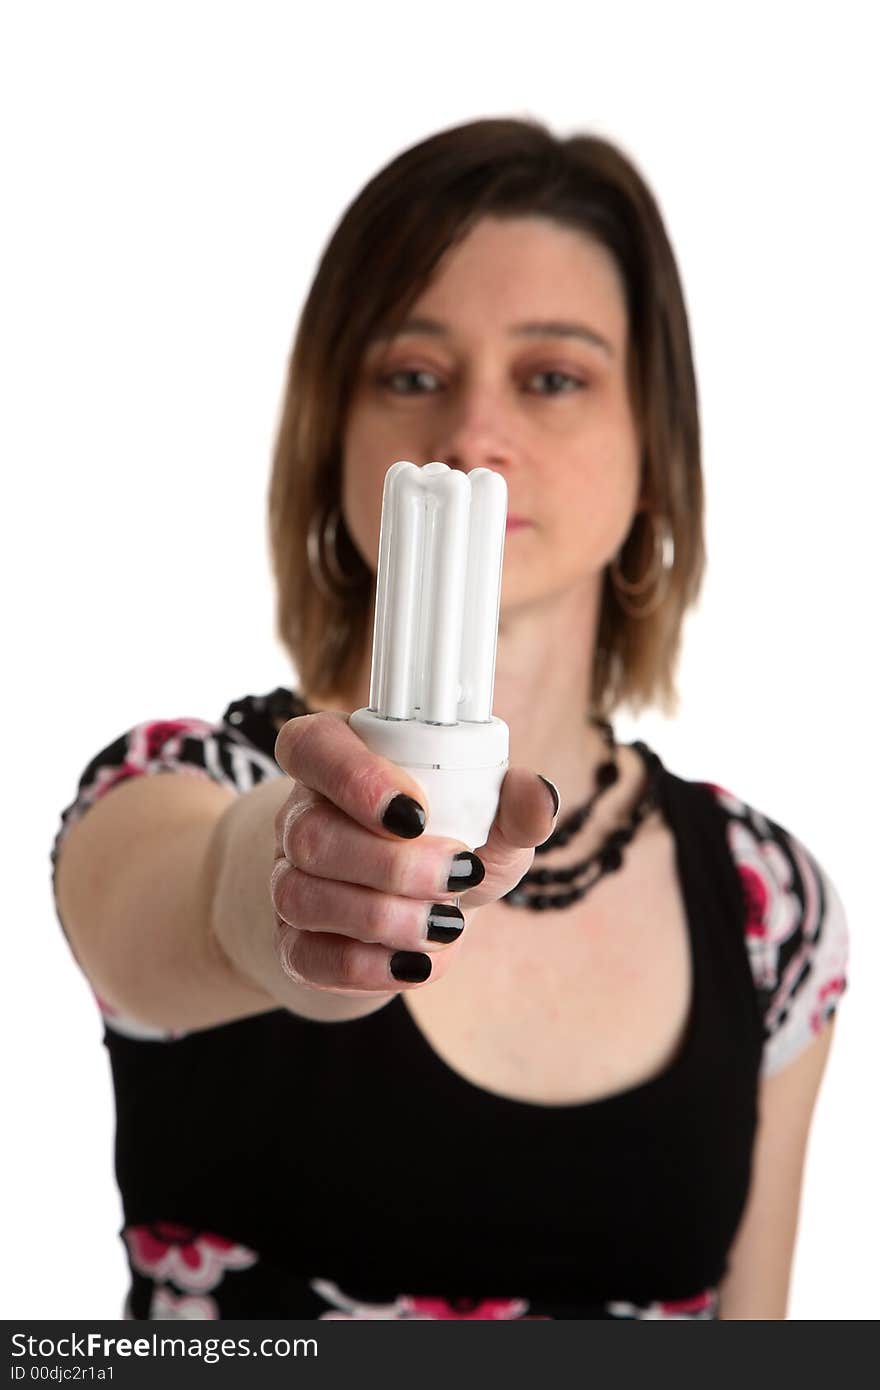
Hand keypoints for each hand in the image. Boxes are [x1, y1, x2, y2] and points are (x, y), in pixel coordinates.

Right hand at [270, 710, 558, 995]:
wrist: (426, 909)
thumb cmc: (454, 842)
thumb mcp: (493, 820)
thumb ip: (515, 804)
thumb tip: (540, 797)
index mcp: (340, 759)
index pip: (312, 746)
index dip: (353, 778)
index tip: (418, 812)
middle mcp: (301, 815)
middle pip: (311, 834)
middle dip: (392, 864)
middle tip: (459, 874)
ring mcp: (288, 880)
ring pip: (303, 896)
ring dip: (383, 917)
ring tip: (446, 924)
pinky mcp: (294, 944)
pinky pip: (307, 957)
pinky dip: (368, 967)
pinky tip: (417, 963)